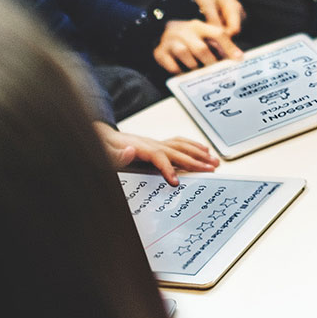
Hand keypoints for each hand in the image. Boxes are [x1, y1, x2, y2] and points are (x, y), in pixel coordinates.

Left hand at [93, 122, 217, 185]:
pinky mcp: (158, 144)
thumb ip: (115, 154)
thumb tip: (130, 152)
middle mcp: (152, 143)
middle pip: (177, 152)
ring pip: (182, 146)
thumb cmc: (104, 146)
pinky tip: (203, 149)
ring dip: (199, 153)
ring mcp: (156, 143)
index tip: (176, 182)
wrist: (102, 136)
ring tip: (214, 161)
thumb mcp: (104, 152)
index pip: (159, 157)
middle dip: (196, 161)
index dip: (169, 169)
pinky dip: (193, 145)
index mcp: (140, 147)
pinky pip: (179, 143)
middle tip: (211, 170)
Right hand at [153, 18, 241, 72]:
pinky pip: (172, 66)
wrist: (161, 33)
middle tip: (215, 70)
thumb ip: (217, 44)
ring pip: (185, 55)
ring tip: (198, 70)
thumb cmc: (188, 37)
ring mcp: (170, 41)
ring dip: (194, 66)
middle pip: (201, 48)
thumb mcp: (202, 35)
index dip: (229, 47)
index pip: (217, 34)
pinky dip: (180, 71)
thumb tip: (236, 57)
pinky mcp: (160, 52)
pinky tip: (184, 72)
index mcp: (198, 25)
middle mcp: (184, 31)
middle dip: (210, 62)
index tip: (238, 59)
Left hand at [193, 0, 244, 36]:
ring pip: (229, 33)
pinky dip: (216, 31)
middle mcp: (239, 15)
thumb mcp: (207, 4)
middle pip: (232, 34)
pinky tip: (207, 28)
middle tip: (203, 35)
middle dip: (219, 37)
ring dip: (217, 34)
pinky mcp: (231, 19)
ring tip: (204, 30)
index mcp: (236, 10)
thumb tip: (216, 36)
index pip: (234, 31)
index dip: (222, 37)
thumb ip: (213, 20)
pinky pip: (225, 30)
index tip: (208, 39)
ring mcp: (236, 17)